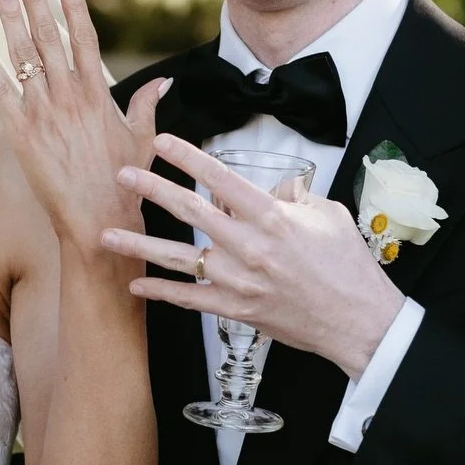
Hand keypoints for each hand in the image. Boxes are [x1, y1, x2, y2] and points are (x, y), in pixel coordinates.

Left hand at [0, 0, 170, 251]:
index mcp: (98, 93)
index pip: (84, 37)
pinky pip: (1, 92)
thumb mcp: (144, 138)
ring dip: (10, 19)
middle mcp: (70, 95)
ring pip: (23, 55)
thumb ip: (148, 104)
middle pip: (48, 35)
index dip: (73, 5)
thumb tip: (164, 80)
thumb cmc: (125, 181)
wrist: (100, 219)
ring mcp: (44, 112)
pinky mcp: (22, 134)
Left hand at [101, 133, 404, 378]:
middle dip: (152, 190)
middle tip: (122, 176)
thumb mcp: (328, 215)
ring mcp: (239, 281)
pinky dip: (161, 293)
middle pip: (190, 211)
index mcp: (272, 217)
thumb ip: (295, 197)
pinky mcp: (236, 310)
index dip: (187, 157)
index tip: (162, 142)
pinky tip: (136, 285)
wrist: (359, 322)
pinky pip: (190, 299)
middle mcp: (249, 247)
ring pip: (178, 258)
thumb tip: (276, 187)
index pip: (220, 179)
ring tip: (106, 234)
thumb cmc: (348, 267)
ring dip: (139, 244)